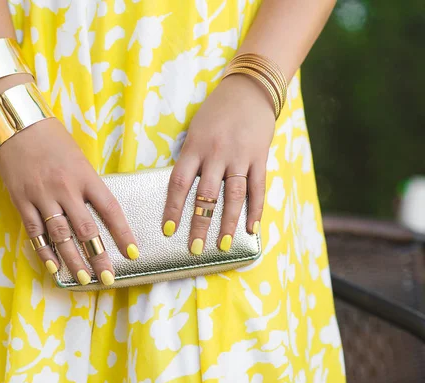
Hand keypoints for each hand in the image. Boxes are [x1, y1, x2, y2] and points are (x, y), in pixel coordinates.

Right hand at [0, 118, 137, 285]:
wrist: (18, 124)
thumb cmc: (53, 139)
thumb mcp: (79, 159)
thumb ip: (88, 186)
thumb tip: (98, 214)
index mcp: (85, 176)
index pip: (110, 210)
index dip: (123, 234)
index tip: (133, 253)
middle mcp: (66, 188)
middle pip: (86, 229)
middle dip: (98, 256)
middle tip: (108, 277)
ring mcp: (42, 196)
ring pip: (61, 235)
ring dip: (73, 260)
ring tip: (83, 279)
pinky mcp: (21, 200)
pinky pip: (35, 231)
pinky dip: (44, 251)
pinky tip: (53, 266)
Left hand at [162, 74, 274, 253]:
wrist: (249, 89)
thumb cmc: (216, 112)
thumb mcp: (195, 131)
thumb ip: (190, 158)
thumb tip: (182, 191)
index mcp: (195, 147)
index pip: (179, 183)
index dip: (173, 208)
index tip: (168, 230)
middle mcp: (216, 154)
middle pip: (206, 195)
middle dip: (199, 224)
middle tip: (194, 248)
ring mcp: (240, 157)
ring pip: (233, 196)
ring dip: (228, 223)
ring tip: (222, 245)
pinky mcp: (259, 158)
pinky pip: (258, 188)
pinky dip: (255, 210)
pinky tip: (252, 229)